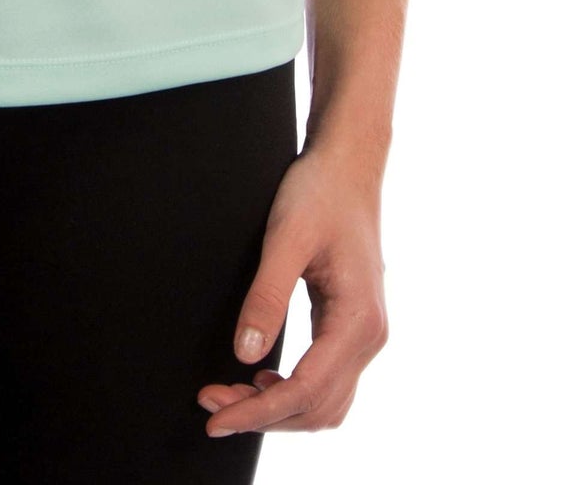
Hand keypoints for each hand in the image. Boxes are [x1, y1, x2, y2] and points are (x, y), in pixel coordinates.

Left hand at [196, 143, 388, 436]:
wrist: (349, 165)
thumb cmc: (319, 193)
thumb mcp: (286, 239)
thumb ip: (267, 296)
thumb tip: (244, 353)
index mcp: (357, 320)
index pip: (306, 390)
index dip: (258, 410)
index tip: (216, 416)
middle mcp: (369, 336)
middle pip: (316, 407)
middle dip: (263, 414)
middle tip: (211, 404)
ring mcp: (365, 333)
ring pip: (325, 401)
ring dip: (278, 408)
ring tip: (230, 395)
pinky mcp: (353, 325)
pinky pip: (327, 379)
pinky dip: (294, 392)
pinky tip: (261, 378)